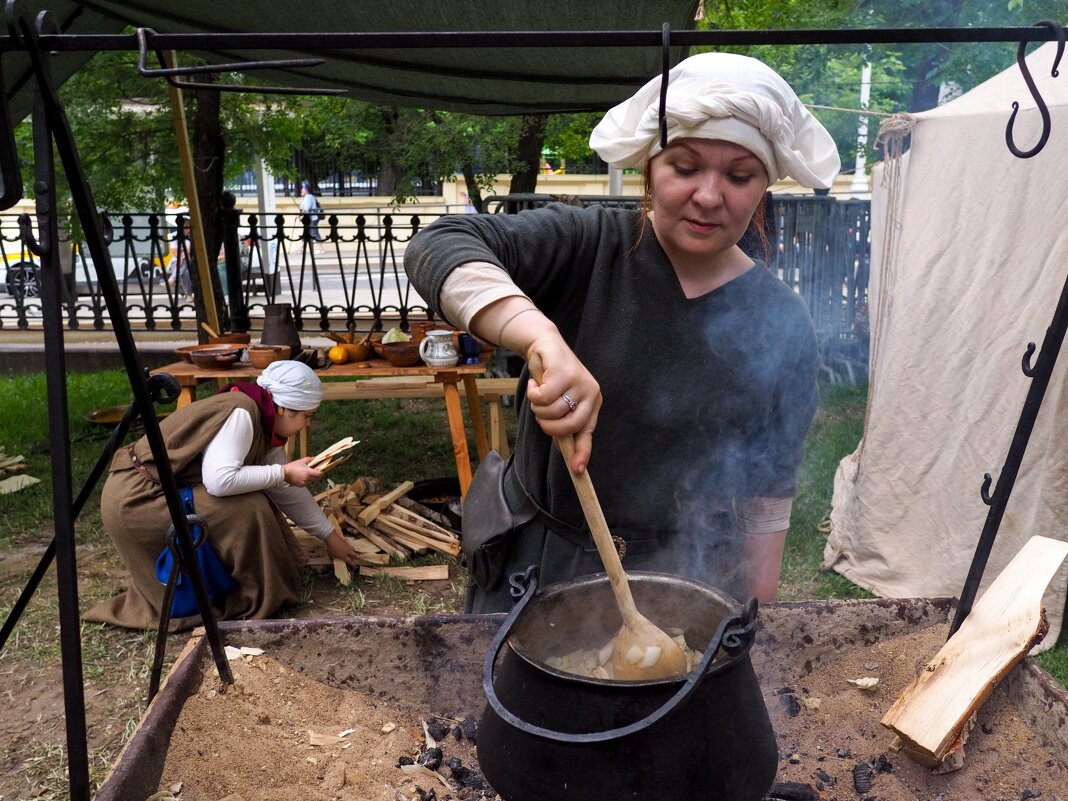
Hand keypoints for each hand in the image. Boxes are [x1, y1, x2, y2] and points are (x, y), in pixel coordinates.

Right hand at [282, 457, 324, 487]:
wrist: (283, 473)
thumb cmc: (292, 466)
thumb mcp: (302, 461)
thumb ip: (310, 459)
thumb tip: (316, 458)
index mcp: (308, 473)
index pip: (320, 474)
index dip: (322, 472)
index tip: (321, 469)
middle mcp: (307, 479)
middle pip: (317, 478)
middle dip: (317, 474)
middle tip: (315, 470)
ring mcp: (304, 483)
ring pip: (312, 481)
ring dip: (312, 477)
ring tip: (307, 472)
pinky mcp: (301, 486)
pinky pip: (307, 483)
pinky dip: (307, 480)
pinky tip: (303, 476)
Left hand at [324, 529, 360, 567]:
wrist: (332, 539)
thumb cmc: (331, 548)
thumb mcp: (331, 555)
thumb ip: (334, 558)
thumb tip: (334, 560)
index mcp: (343, 556)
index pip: (349, 561)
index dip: (353, 564)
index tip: (355, 566)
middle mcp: (347, 552)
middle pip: (355, 555)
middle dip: (359, 557)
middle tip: (362, 559)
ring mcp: (348, 547)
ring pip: (354, 550)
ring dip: (355, 552)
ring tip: (356, 553)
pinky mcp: (347, 543)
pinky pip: (351, 547)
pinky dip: (352, 549)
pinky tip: (350, 548)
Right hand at [525, 337, 601, 473]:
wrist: (545, 345)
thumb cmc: (552, 377)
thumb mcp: (561, 401)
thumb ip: (564, 423)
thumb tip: (563, 449)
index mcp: (592, 403)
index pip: (587, 432)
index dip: (582, 452)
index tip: (577, 470)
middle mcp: (590, 393)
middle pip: (568, 426)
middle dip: (547, 425)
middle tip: (540, 414)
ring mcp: (579, 382)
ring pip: (551, 411)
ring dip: (537, 406)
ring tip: (538, 393)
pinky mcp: (564, 372)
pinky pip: (543, 397)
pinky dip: (533, 393)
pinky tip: (536, 382)